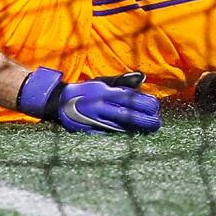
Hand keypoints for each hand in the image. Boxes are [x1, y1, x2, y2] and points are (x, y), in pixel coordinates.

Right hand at [17, 67, 160, 134]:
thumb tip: (142, 77)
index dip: (142, 102)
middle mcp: (99, 105)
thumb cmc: (86, 92)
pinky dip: (120, 136)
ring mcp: (93, 119)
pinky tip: (132, 138)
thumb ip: (122, 82)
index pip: (127, 97)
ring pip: (118, 125)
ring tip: (149, 130)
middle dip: (143, 118)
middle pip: (125, 113)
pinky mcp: (87, 130)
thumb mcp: (102, 83)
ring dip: (135, 128)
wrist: (58, 102)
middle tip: (157, 123)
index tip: (155, 106)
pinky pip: (106, 134)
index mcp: (103, 91)